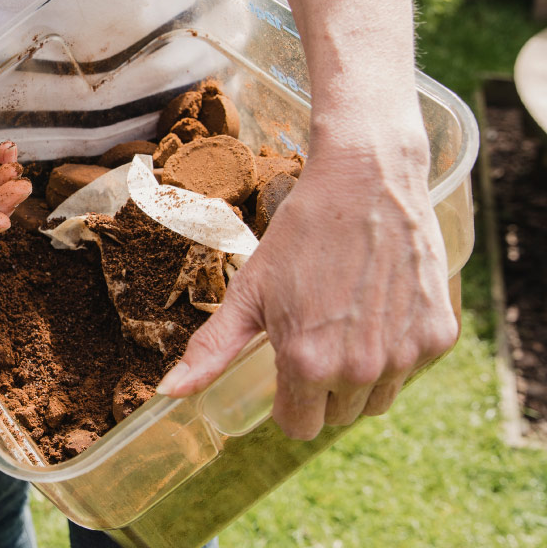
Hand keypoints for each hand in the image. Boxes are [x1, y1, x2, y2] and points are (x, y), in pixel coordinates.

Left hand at [155, 141, 457, 438]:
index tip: (285, 367)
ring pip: (378, 399)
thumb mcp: (248, 291)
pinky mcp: (439, 336)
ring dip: (361, 377)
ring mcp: (405, 355)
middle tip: (315, 334)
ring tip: (345, 323)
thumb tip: (169, 393)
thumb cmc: (300, 234)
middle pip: (337, 415)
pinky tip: (379, 309)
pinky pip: (412, 369)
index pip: (298, 426)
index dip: (287, 401)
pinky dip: (397, 351)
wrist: (366, 182)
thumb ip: (212, 350)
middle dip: (322, 388)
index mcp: (307, 364)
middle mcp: (360, 370)